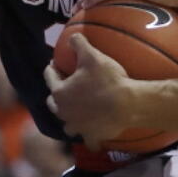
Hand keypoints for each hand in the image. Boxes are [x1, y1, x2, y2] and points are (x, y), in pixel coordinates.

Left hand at [43, 34, 137, 149]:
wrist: (127, 105)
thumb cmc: (107, 80)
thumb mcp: (92, 56)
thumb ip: (79, 43)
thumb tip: (72, 36)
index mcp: (60, 92)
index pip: (49, 76)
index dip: (52, 68)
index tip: (55, 63)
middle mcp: (63, 112)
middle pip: (53, 102)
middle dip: (57, 94)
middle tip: (66, 86)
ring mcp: (77, 127)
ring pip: (67, 124)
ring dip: (70, 117)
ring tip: (77, 111)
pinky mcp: (91, 136)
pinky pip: (88, 140)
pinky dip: (89, 137)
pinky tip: (93, 134)